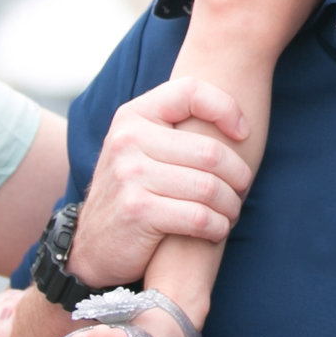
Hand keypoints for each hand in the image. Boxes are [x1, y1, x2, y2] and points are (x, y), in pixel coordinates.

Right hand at [64, 79, 251, 287]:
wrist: (92, 244)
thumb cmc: (132, 192)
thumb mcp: (139, 148)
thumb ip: (174, 128)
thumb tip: (239, 121)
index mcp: (132, 116)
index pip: (190, 91)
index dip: (226, 108)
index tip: (243, 134)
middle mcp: (127, 139)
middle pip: (210, 151)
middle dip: (239, 175)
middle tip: (241, 190)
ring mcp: (129, 175)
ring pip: (210, 187)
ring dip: (231, 206)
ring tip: (230, 212)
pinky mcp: (138, 211)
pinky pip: (200, 216)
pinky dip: (218, 227)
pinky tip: (216, 229)